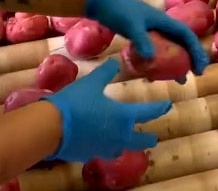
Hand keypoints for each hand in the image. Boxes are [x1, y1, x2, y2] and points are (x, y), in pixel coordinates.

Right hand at [41, 59, 169, 161]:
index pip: (148, 113)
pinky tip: (100, 143)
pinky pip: (101, 153)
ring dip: (126, 145)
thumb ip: (106, 71)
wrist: (49, 128)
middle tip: (154, 139)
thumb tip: (115, 62)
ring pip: (120, 149)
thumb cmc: (75, 102)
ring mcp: (102, 149)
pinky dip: (105, 148)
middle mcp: (117, 136)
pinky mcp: (87, 156)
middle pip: (138, 141)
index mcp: (123, 117)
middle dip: (147, 139)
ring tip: (126, 142)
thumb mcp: (93, 81)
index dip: (159, 108)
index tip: (167, 106)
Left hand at [85, 0, 208, 75]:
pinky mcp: (143, 36)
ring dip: (177, 62)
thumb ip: (141, 40)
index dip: (196, 50)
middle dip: (191, 57)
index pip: (187, 35)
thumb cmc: (119, 10)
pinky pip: (157, 50)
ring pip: (171, 48)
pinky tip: (155, 76)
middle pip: (182, 42)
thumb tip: (151, 60)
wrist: (102, 2)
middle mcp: (162, 26)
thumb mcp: (131, 25)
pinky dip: (160, 62)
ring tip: (181, 79)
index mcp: (165, 21)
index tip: (199, 67)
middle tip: (197, 74)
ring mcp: (153, 31)